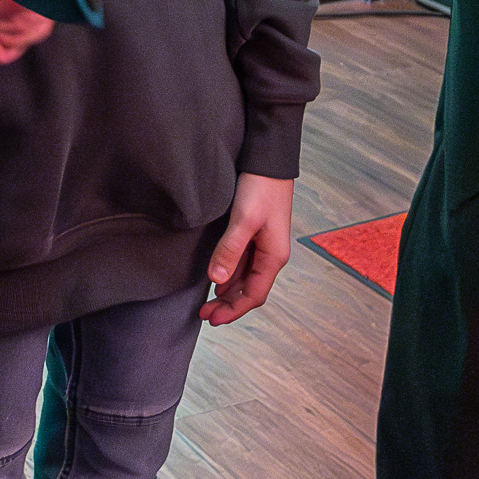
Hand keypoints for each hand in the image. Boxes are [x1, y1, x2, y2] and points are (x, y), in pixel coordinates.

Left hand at [202, 174, 293, 325]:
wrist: (268, 159)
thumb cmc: (261, 188)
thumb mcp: (244, 220)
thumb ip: (230, 250)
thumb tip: (216, 281)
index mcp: (274, 256)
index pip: (254, 295)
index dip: (233, 311)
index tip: (211, 319)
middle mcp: (271, 254)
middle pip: (250, 290)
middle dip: (228, 304)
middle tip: (204, 314)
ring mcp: (264, 244)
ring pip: (245, 278)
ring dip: (228, 291)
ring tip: (207, 301)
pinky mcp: (256, 233)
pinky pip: (243, 263)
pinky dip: (230, 274)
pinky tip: (217, 278)